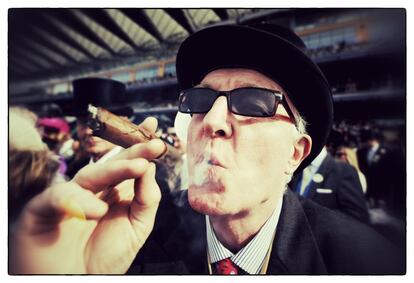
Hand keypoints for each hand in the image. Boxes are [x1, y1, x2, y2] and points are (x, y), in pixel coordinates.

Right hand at [9, 118, 164, 273]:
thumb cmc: (105, 256)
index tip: (153, 128)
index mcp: (113, 192)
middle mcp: (91, 191)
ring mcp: (67, 198)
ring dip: (114, 169)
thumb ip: (146, 198)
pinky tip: (97, 210)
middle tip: (154, 144)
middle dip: (133, 151)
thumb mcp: (138, 227)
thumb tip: (150, 166)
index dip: (139, 145)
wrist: (76, 281)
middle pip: (111, 164)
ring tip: (139, 167)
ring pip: (88, 175)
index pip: (127, 164)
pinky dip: (77, 202)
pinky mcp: (43, 210)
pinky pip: (58, 198)